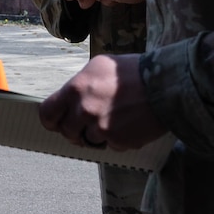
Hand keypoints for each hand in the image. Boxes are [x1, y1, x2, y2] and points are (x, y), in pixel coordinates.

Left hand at [38, 53, 165, 148]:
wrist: (166, 86)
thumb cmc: (134, 72)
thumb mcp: (99, 67)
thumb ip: (80, 84)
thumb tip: (69, 98)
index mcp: (75, 89)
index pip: (48, 113)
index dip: (51, 120)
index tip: (57, 122)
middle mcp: (84, 110)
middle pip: (67, 131)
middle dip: (76, 130)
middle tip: (90, 123)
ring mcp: (100, 128)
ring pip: (88, 140)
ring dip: (98, 135)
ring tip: (115, 120)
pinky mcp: (117, 141)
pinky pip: (110, 146)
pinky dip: (117, 140)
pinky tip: (128, 125)